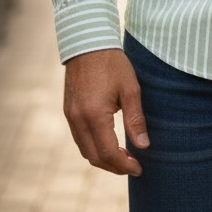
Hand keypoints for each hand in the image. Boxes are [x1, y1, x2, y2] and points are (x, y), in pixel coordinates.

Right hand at [63, 48, 148, 175]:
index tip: (139, 168)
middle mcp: (78, 120)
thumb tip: (144, 146)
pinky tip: (108, 142)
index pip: (108, 153)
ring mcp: (70, 116)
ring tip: (123, 157)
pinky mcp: (68, 111)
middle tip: (133, 165)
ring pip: (85, 150)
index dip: (124, 165)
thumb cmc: (112, 63)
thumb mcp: (130, 88)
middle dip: (114, 166)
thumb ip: (135, 119)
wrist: (88, 42)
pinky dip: (93, 147)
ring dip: (103, 158)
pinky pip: (79, 138)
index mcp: (94, 115)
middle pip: (94, 157)